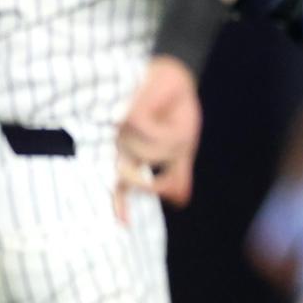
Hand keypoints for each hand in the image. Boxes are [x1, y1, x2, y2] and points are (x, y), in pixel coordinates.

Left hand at [115, 57, 201, 222]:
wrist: (178, 78)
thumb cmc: (175, 109)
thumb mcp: (183, 146)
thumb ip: (178, 174)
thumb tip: (182, 202)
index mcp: (133, 157)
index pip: (120, 186)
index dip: (120, 204)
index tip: (125, 224)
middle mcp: (121, 147)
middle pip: (133, 177)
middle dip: (150, 178)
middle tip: (172, 155)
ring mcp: (122, 132)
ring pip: (146, 156)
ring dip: (168, 144)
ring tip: (172, 123)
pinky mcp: (129, 116)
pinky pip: (149, 135)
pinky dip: (164, 131)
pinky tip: (168, 118)